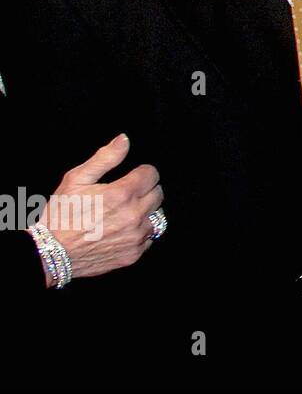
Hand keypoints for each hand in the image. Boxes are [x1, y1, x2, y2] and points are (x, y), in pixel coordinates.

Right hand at [37, 134, 162, 286]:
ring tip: (123, 213)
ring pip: (156, 217)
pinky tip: (122, 231)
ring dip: (145, 213)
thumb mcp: (77, 179)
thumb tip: (124, 140)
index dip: (142, 173)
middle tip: (126, 195)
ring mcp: (135, 237)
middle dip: (145, 191)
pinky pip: (149, 238)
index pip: (152, 175)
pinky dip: (140, 233)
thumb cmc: (61, 214)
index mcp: (122, 194)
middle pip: (158, 195)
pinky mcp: (133, 254)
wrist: (51, 252)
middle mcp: (134, 215)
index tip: (132, 177)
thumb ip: (105, 157)